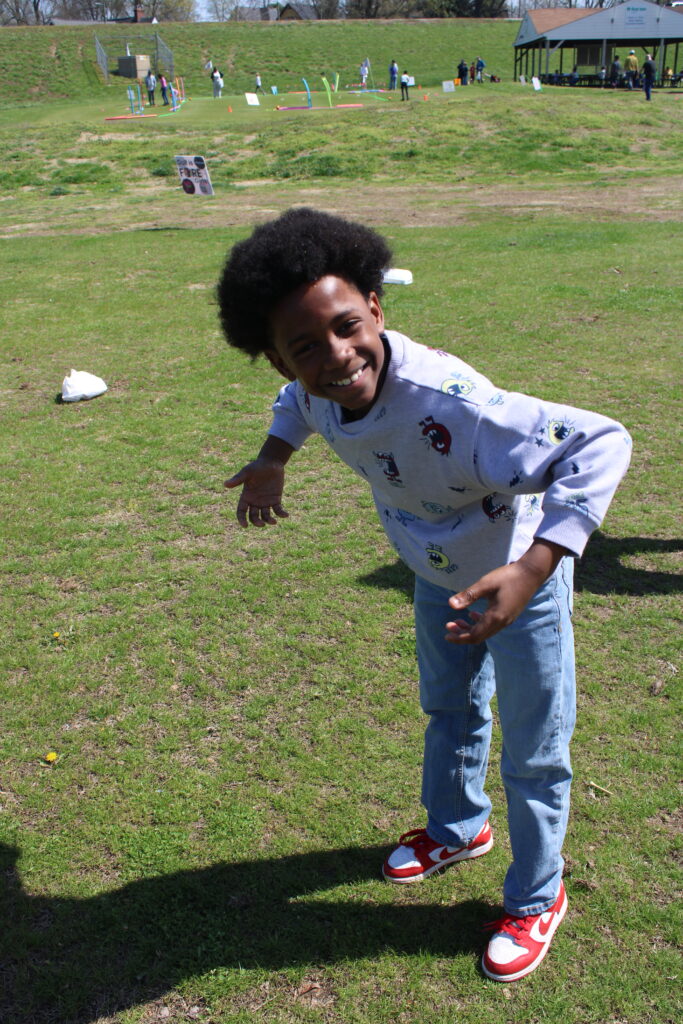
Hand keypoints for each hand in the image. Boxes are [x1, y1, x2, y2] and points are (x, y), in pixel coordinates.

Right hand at [224, 458, 288, 527]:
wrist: (271, 462)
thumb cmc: (257, 466)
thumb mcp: (247, 472)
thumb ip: (238, 479)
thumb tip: (225, 484)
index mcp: (246, 496)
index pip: (241, 511)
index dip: (242, 520)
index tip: (245, 526)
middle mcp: (255, 501)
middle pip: (253, 517)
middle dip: (257, 522)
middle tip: (262, 524)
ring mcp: (265, 501)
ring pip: (265, 516)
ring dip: (269, 521)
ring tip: (274, 522)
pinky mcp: (276, 500)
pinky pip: (278, 510)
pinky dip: (282, 514)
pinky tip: (286, 515)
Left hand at [445, 541, 568, 644]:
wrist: (531, 573)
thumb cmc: (508, 576)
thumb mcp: (485, 584)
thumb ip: (468, 595)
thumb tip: (450, 605)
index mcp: (496, 617)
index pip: (474, 636)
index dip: (459, 638)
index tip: (446, 635)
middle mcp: (502, 622)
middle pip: (479, 636)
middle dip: (462, 634)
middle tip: (448, 626)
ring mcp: (507, 619)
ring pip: (485, 631)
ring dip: (470, 629)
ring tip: (456, 621)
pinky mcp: (509, 614)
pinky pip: (492, 625)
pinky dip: (480, 623)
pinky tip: (472, 615)